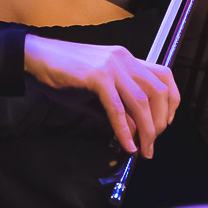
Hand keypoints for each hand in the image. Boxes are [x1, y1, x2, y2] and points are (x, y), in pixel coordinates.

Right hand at [22, 37, 179, 157]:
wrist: (37, 58)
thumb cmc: (64, 74)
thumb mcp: (97, 89)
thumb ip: (117, 106)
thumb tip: (133, 132)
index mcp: (128, 59)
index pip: (164, 77)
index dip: (171, 102)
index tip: (164, 124)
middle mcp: (125, 59)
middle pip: (159, 92)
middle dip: (160, 122)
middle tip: (152, 143)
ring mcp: (112, 66)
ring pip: (141, 101)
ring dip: (146, 130)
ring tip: (143, 149)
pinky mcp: (97, 77)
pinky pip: (117, 108)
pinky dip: (124, 130)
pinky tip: (127, 145)